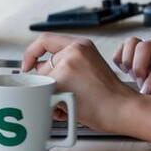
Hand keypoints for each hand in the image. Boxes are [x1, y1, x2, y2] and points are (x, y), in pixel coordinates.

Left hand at [23, 33, 137, 131]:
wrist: (123, 109)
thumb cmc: (108, 97)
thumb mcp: (89, 67)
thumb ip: (66, 63)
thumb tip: (39, 69)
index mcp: (81, 44)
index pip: (45, 40)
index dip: (31, 54)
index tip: (27, 66)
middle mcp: (74, 50)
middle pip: (42, 67)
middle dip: (46, 85)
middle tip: (59, 97)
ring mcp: (68, 64)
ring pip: (42, 83)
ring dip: (50, 97)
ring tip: (69, 104)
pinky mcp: (63, 80)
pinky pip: (45, 95)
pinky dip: (53, 107)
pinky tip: (70, 110)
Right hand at [113, 34, 150, 100]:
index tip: (147, 93)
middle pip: (143, 46)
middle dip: (139, 68)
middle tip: (141, 85)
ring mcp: (150, 42)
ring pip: (131, 43)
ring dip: (129, 62)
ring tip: (135, 77)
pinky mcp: (139, 46)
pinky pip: (123, 47)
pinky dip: (121, 59)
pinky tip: (128, 73)